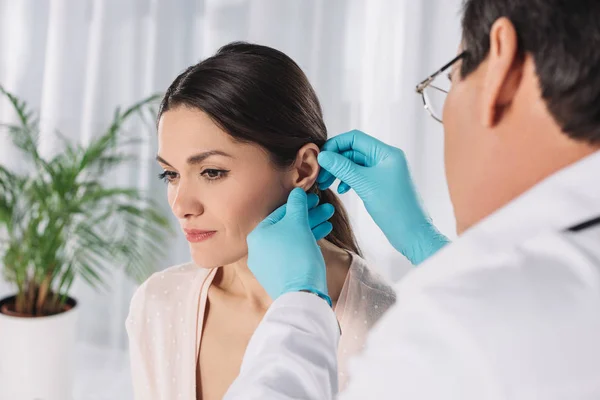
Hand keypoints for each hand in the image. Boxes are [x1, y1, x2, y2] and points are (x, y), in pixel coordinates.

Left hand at [247, 188, 331, 304]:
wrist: (302, 294)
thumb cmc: (297, 255)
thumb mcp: (298, 224)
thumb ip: (297, 205)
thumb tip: (296, 192)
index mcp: (257, 235)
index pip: (280, 212)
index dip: (300, 203)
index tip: (315, 198)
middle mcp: (259, 249)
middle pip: (287, 226)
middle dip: (309, 216)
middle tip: (326, 208)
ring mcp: (269, 264)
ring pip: (292, 239)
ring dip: (311, 227)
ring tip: (329, 218)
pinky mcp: (281, 275)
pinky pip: (293, 252)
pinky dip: (307, 242)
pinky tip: (323, 232)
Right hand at [317, 129, 448, 264]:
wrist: (412, 233)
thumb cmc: (394, 208)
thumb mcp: (364, 185)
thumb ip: (342, 167)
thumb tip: (322, 155)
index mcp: (387, 153)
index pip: (355, 138)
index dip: (335, 145)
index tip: (320, 157)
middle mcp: (387, 158)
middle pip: (354, 150)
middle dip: (335, 161)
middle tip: (320, 175)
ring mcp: (385, 172)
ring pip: (356, 164)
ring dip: (340, 171)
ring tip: (326, 184)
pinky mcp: (382, 184)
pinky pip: (361, 176)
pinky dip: (349, 180)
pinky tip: (342, 190)